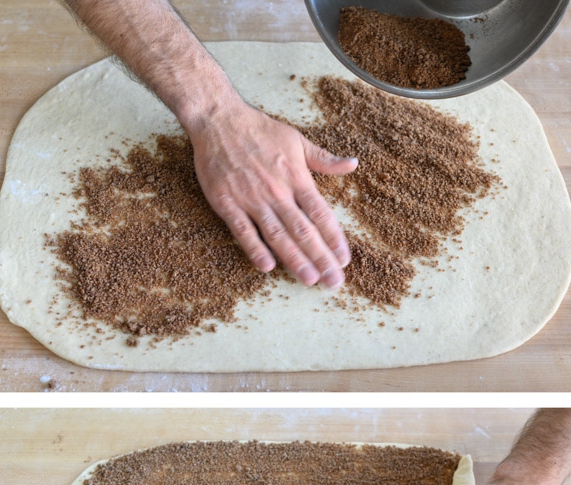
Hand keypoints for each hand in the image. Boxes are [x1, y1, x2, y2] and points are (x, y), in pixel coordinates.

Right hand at [185, 101, 356, 287]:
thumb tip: (352, 163)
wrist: (218, 118)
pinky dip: (254, 248)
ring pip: (277, 234)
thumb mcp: (297, 139)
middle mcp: (277, 191)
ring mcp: (250, 197)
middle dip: (320, 258)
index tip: (344, 260)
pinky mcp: (225, 201)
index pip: (321, 214)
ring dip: (295, 259)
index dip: (334, 238)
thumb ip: (324, 159)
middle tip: (334, 282)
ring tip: (310, 280)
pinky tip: (267, 267)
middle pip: (303, 230)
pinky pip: (242, 230)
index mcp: (296, 177)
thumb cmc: (260, 130)